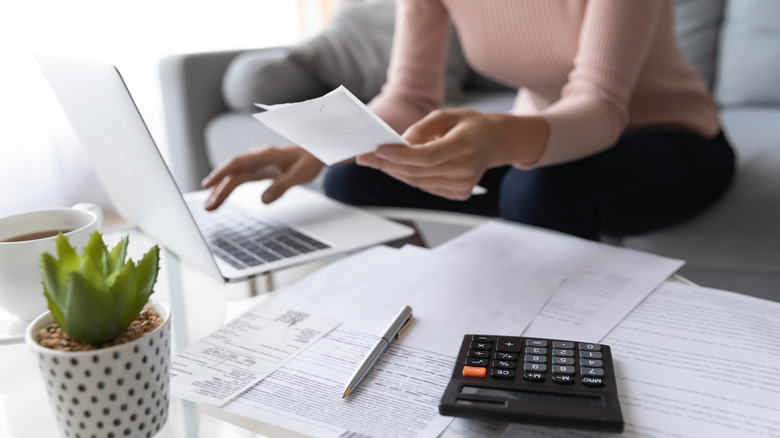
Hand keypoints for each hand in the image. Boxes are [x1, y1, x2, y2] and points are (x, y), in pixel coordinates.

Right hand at [201, 145, 323, 209]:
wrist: (317, 151)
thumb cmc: (310, 160)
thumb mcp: (301, 175)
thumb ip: (282, 186)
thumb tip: (263, 200)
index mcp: (266, 154)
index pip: (238, 163)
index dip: (221, 173)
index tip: (208, 185)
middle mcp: (258, 157)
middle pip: (233, 172)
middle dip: (218, 188)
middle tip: (208, 206)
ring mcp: (257, 163)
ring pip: (234, 175)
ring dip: (221, 189)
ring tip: (209, 206)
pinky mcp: (259, 169)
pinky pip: (241, 177)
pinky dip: (229, 186)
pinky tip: (219, 195)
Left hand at [354, 109, 505, 199]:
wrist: (496, 143)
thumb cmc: (470, 125)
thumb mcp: (448, 114)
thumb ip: (423, 127)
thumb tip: (401, 142)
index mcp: (465, 145)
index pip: (426, 156)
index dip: (399, 155)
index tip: (377, 150)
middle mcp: (466, 169)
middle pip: (417, 171)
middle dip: (387, 164)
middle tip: (364, 157)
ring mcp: (463, 185)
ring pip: (418, 182)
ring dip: (395, 172)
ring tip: (376, 161)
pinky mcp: (459, 193)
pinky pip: (426, 186)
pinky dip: (409, 177)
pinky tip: (398, 168)